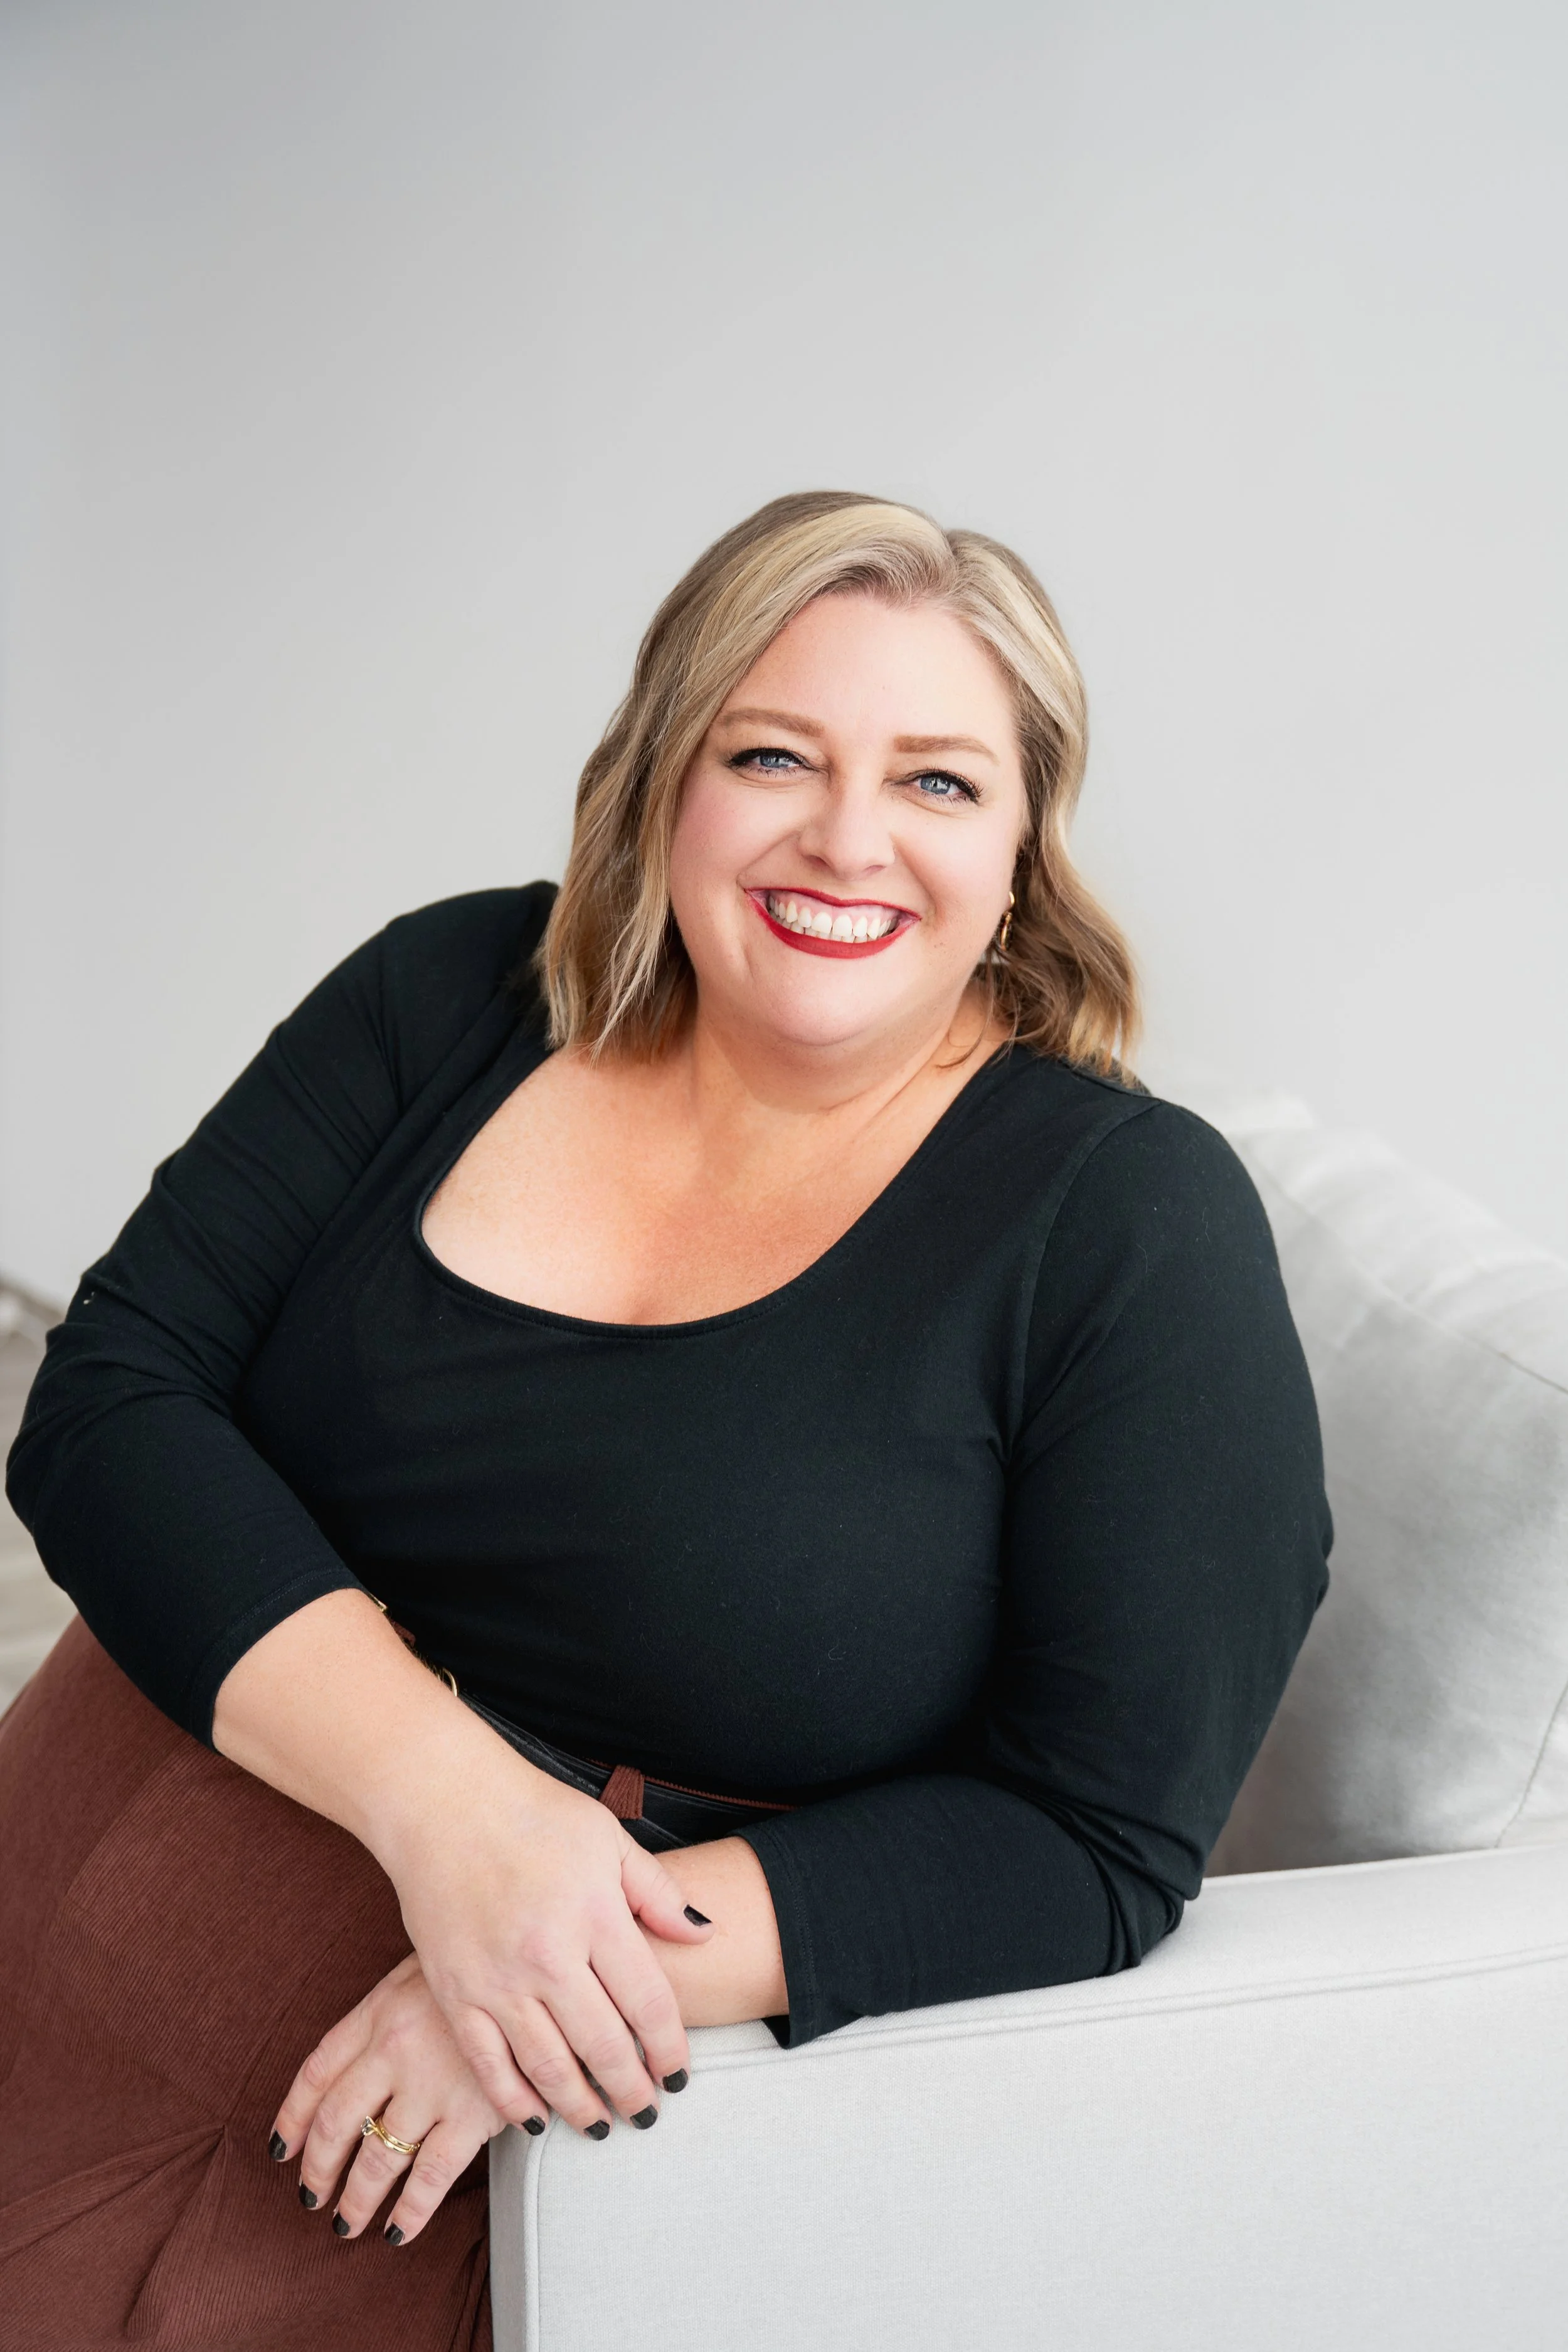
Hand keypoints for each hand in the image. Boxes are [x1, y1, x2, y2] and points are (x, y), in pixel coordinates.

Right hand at [213, 1594, 713, 2139]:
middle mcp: (549, 1956)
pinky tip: (536, 2119)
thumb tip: (703, 1934)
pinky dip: (515, 2101)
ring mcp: (498, 1980)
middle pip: (604, 2046)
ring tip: (602, 2125)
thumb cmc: (533, 1814)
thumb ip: (657, 1893)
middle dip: (632, 2090)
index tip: (679, 2076)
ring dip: (580, 2107)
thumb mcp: (608, 1839)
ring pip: (549, 2067)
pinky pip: (490, 2065)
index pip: (648, 2004)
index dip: (670, 2049)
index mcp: (595, 1915)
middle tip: (646, 2113)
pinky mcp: (455, 1993)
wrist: (443, 1805)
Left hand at [272, 1952, 518, 2243]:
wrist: (538, 1967)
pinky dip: (410, 2212)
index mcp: (379, 2012)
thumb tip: (360, 2057)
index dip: (293, 2116)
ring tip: (346, 2223)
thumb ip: (389, 2012)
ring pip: (377, 2158)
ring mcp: (431, 2085)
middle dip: (319, 2169)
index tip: (282, 2148)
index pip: (317, 2072)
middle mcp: (394, 2050)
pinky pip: (430, 2177)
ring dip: (356, 2199)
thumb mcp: (424, 1971)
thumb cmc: (482, 1966)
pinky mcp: (474, 2113)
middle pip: (337, 2122)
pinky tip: (398, 2231)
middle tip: (312, 2197)